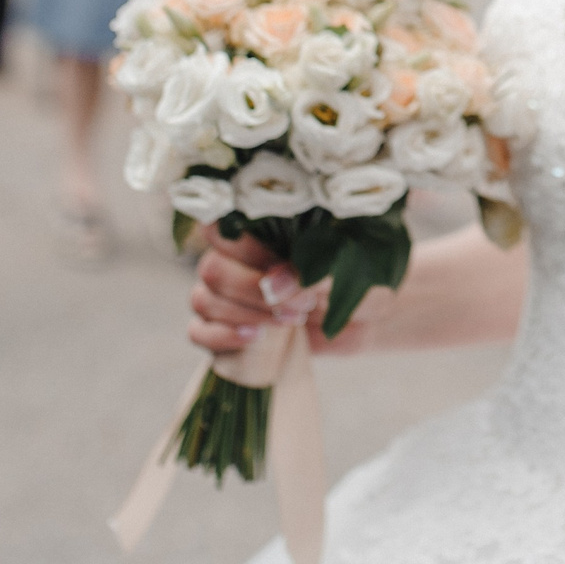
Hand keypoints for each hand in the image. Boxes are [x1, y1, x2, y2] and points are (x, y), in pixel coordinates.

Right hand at [186, 226, 382, 357]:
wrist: (366, 316)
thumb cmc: (359, 280)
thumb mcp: (351, 272)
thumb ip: (314, 272)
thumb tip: (275, 284)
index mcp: (262, 229)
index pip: (220, 224)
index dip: (244, 248)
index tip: (281, 265)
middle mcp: (237, 257)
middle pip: (212, 269)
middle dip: (254, 292)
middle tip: (301, 305)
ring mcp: (228, 293)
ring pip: (204, 299)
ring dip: (246, 316)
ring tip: (293, 321)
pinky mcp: (227, 326)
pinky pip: (198, 331)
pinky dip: (220, 338)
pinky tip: (254, 339)